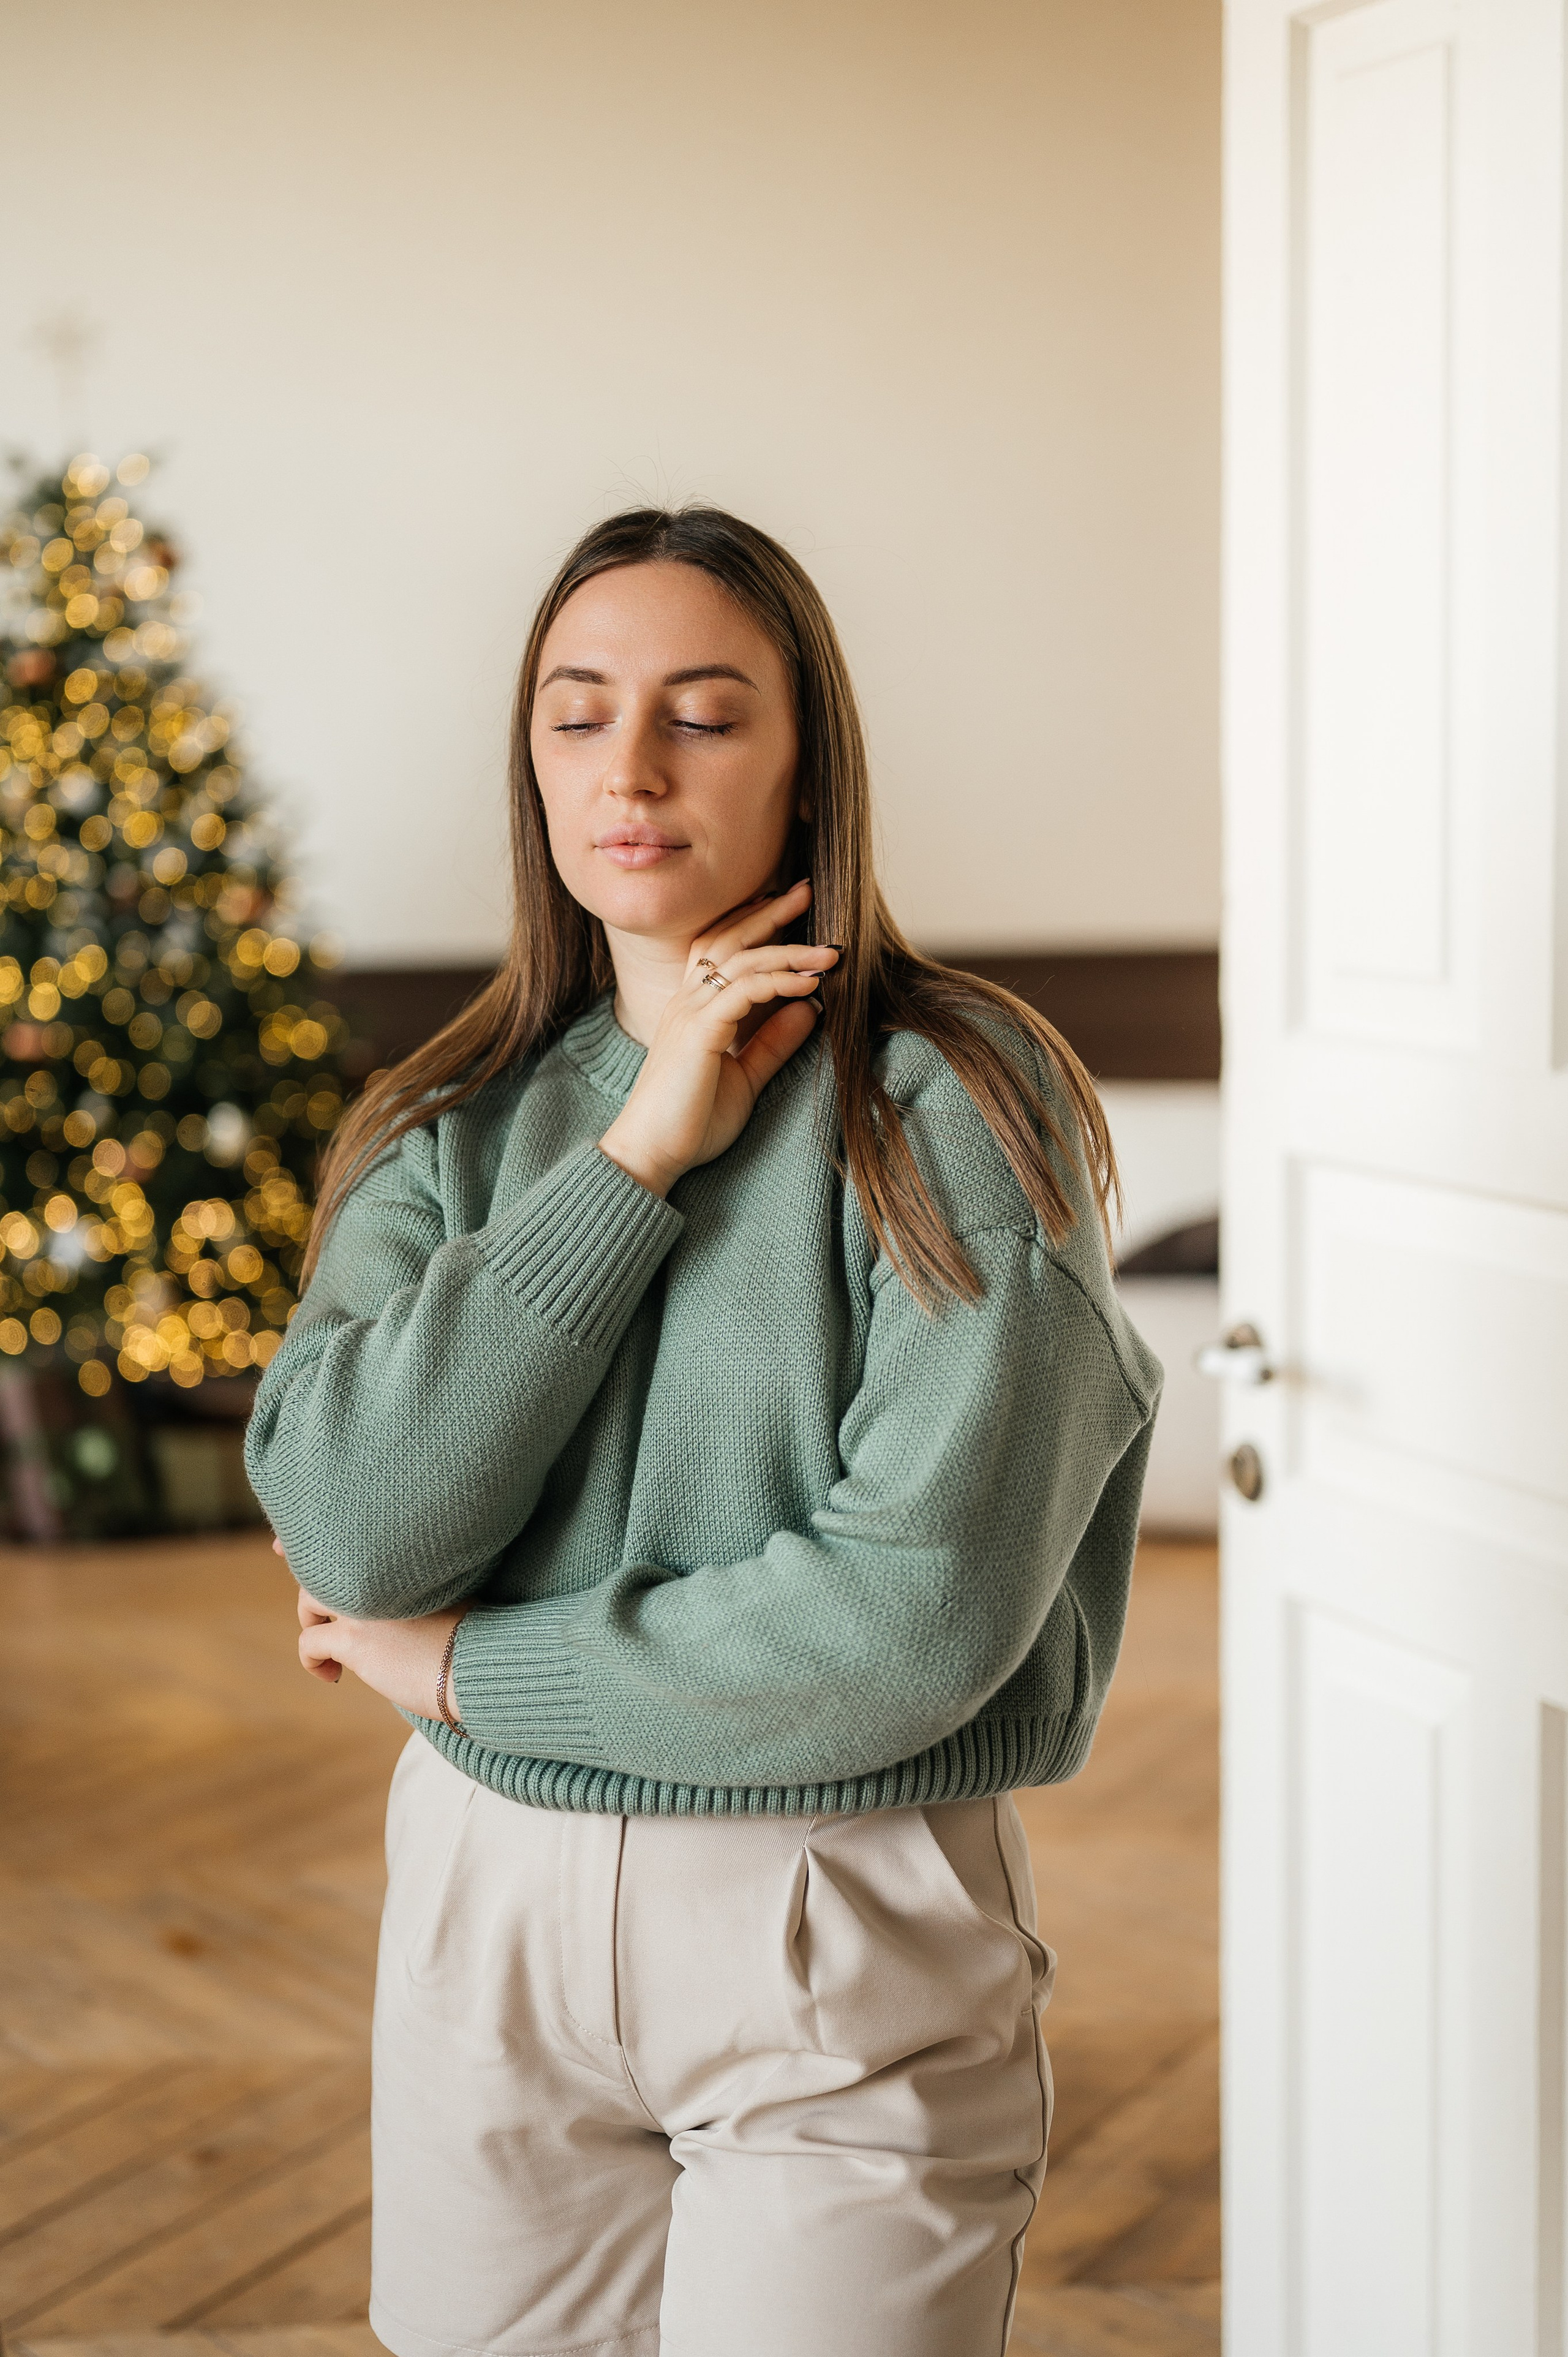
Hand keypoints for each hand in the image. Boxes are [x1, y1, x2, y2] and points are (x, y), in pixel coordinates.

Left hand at [281, 1542, 463, 1718]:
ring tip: (331, 1646)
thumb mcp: (450, 1590)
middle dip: (310, 1585)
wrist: (480, 1664)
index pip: (345, 1538)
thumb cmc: (475, 1633)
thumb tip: (401, 1595)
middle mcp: (377, 1570)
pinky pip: (309, 1642)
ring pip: (308, 1599)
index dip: (313, 1542)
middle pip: (320, 1565)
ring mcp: (363, 1602)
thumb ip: (417, 1581)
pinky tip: (332, 1675)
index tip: (283, 1545)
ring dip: (311, 1620)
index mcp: (402, 1555)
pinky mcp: (353, 1640)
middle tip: (317, 1615)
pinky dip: (312, 1660)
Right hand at [597, 878, 839, 1197]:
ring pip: (741, 959)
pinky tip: (811, 983)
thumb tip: (808, 1009)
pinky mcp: (699, 1032)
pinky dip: (779, 980)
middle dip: (769, 912)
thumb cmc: (689, 1122)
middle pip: (727, 937)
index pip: (720, 948)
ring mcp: (689, 1013)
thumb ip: (773, 1043)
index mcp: (693, 1008)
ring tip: (830, 951)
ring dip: (790, 950)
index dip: (753, 922)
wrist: (650, 1155)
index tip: (792, 908)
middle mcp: (686, 1001)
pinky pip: (744, 990)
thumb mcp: (745, 1077)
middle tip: (807, 890)